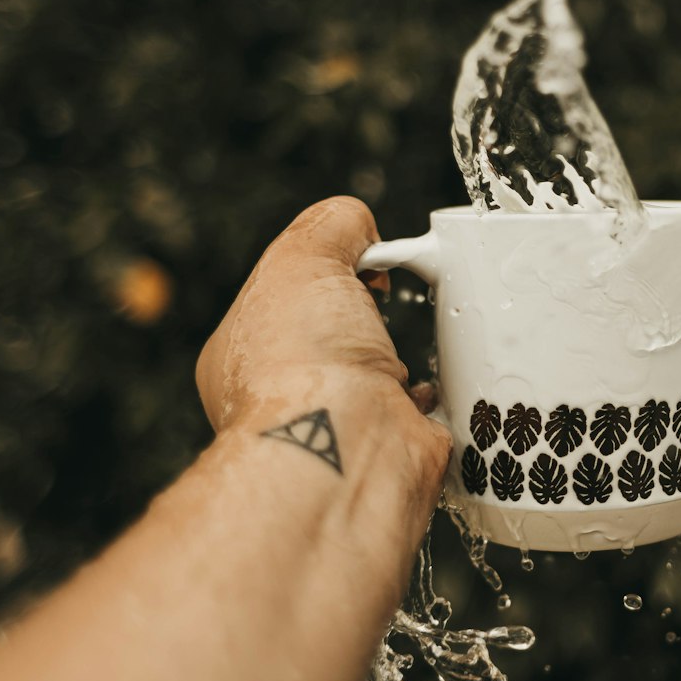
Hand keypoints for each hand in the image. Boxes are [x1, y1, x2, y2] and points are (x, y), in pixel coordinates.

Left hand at [195, 197, 449, 513]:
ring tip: (413, 341)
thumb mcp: (303, 255)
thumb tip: (361, 229)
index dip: (324, 273)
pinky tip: (434, 385)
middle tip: (383, 304)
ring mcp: (338, 434)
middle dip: (366, 320)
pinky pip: (422, 417)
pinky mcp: (392, 454)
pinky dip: (437, 398)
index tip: (359, 265)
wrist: (346, 446)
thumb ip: (332, 225)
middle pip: (334, 342)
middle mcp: (284, 402)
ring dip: (402, 360)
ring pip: (379, 382)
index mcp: (243, 359)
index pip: (283, 303)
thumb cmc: (304, 363)